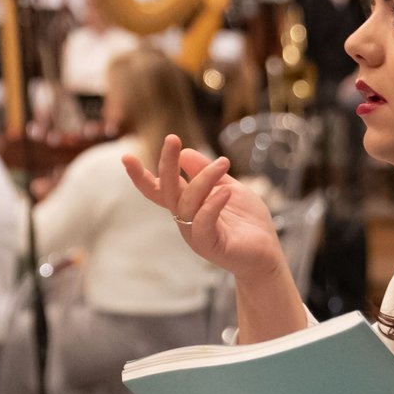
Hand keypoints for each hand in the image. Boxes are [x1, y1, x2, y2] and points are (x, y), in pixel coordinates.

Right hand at [121, 136, 283, 284]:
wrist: (268, 254)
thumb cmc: (248, 223)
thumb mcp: (228, 187)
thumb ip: (207, 172)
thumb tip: (185, 151)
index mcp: (187, 205)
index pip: (158, 190)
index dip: (141, 176)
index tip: (125, 157)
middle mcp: (185, 219)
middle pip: (167, 191)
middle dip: (167, 164)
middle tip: (172, 139)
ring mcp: (195, 234)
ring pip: (186, 203)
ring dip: (203, 179)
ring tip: (224, 163)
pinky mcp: (209, 246)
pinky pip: (203, 223)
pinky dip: (212, 205)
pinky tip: (226, 191)